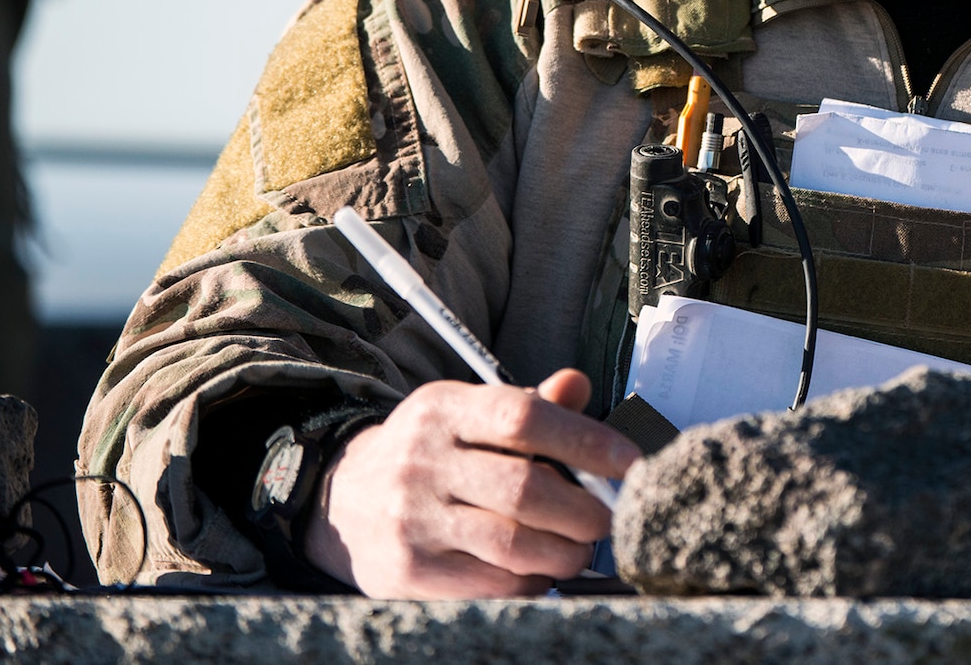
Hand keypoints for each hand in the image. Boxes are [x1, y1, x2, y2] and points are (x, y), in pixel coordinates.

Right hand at [303, 367, 637, 597]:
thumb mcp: (467, 414)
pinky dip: (530, 582)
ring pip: (512, 544)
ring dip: (564, 553)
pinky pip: (489, 584)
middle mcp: (424, 461)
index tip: (629, 461)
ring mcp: (413, 519)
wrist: (341, 502)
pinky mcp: (408, 571)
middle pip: (525, 489)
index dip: (586, 439)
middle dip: (584, 511)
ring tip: (580, 551)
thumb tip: (579, 385)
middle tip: (608, 520)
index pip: (524, 417)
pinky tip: (540, 573)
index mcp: (445, 410)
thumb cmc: (429, 455)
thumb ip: (528, 403)